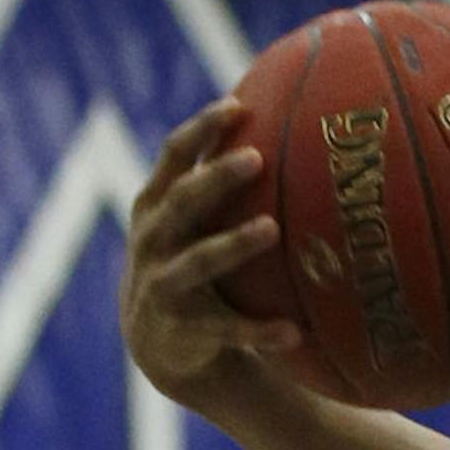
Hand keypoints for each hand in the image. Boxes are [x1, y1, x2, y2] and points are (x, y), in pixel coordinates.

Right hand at [121, 95, 304, 402]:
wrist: (157, 342)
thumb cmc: (187, 261)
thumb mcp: (190, 224)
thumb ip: (219, 187)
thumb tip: (288, 133)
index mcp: (156, 206)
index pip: (174, 156)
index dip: (202, 129)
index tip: (237, 107)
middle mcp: (153, 240)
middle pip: (183, 201)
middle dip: (215, 178)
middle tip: (256, 158)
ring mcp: (164, 285)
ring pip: (199, 261)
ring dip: (233, 243)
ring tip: (272, 229)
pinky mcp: (184, 329)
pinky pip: (228, 329)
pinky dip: (260, 331)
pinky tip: (295, 333)